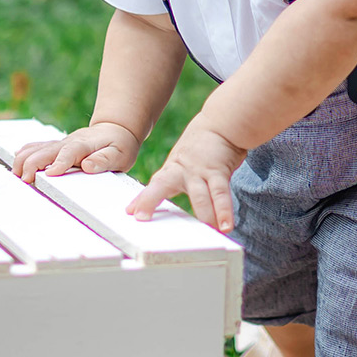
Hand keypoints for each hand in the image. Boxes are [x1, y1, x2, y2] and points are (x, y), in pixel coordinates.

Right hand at [12, 122, 138, 179]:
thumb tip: (87, 165)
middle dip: (32, 164)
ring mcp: (59, 143)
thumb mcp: (119, 154)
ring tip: (17, 177)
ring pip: (35, 148)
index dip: (59, 163)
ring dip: (23, 161)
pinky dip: (23, 155)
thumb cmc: (119, 144)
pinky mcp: (55, 146)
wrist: (116, 129)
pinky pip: (34, 147)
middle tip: (26, 181)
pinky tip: (16, 165)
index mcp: (84, 145)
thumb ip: (104, 160)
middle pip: (44, 150)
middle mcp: (67, 142)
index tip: (50, 174)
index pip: (69, 153)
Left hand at [128, 120, 247, 230]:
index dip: (142, 199)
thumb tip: (160, 200)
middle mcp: (182, 170)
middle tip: (141, 217)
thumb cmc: (200, 148)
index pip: (154, 185)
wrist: (220, 125)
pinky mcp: (218, 171)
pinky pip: (221, 194)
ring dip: (204, 215)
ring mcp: (200, 171)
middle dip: (150, 200)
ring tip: (205, 232)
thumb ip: (173, 180)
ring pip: (199, 195)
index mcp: (172, 170)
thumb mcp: (181, 162)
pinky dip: (224, 211)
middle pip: (162, 186)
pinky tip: (226, 226)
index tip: (130, 212)